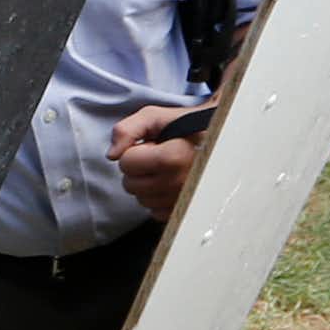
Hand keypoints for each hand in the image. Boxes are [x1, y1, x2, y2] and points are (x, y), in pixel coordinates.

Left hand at [110, 103, 210, 220]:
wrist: (217, 139)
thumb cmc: (183, 126)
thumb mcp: (154, 117)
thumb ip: (126, 130)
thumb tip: (112, 155)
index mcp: (175, 156)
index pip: (127, 163)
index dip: (133, 152)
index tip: (152, 145)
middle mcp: (182, 182)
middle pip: (131, 185)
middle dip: (137, 169)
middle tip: (157, 157)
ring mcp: (187, 199)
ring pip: (142, 200)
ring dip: (146, 184)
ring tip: (166, 169)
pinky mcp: (188, 211)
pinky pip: (155, 212)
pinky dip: (157, 198)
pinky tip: (170, 183)